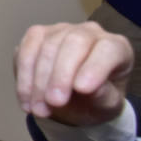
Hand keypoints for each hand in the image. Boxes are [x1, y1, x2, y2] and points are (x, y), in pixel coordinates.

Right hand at [14, 21, 132, 125]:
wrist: (75, 101)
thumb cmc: (97, 100)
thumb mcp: (108, 105)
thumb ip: (103, 96)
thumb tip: (90, 89)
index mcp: (116, 47)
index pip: (108, 49)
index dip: (95, 67)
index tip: (82, 90)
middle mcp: (89, 32)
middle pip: (74, 42)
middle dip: (60, 74)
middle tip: (54, 102)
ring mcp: (60, 30)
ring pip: (46, 46)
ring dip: (39, 81)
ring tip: (39, 110)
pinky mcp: (36, 35)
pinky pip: (25, 50)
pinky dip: (24, 77)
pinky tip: (26, 100)